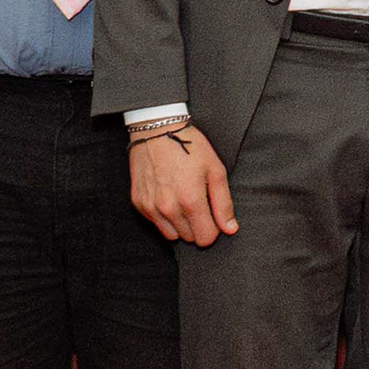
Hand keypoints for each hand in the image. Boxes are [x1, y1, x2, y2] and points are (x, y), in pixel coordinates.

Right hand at [131, 121, 237, 244]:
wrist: (157, 129)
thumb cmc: (190, 147)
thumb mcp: (215, 170)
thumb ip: (223, 204)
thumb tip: (230, 229)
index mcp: (191, 201)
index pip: (205, 238)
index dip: (213, 229)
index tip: (213, 216)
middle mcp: (168, 208)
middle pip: (189, 238)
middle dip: (197, 226)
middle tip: (198, 202)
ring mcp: (150, 207)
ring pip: (171, 235)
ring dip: (180, 225)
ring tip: (183, 201)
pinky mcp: (138, 203)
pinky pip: (156, 223)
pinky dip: (164, 216)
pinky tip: (169, 196)